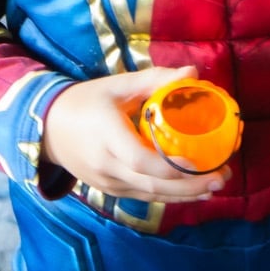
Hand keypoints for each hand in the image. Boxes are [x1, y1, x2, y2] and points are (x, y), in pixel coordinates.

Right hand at [42, 65, 231, 201]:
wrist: (48, 128)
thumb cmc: (86, 101)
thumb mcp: (118, 85)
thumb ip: (155, 80)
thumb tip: (193, 73)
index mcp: (106, 135)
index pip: (140, 159)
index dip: (170, 166)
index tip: (199, 162)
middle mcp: (106, 165)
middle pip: (151, 184)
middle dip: (189, 185)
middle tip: (221, 177)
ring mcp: (107, 182)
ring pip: (150, 195)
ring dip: (184, 195)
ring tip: (215, 186)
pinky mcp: (110, 191)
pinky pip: (143, 197)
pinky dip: (169, 196)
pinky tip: (192, 192)